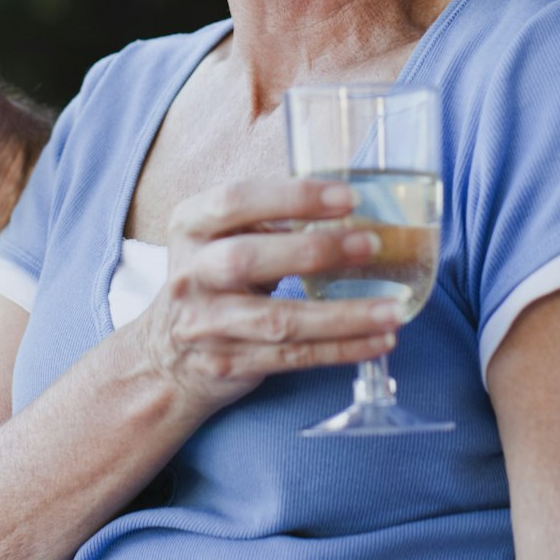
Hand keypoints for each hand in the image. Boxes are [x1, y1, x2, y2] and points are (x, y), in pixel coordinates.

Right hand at [136, 177, 403, 417]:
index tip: (347, 196)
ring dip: (343, 315)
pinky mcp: (229, 363)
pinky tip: (379, 340)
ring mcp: (208, 324)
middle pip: (248, 259)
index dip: (292, 196)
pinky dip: (341, 349)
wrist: (166, 355)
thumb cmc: (215, 279)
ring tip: (393, 309)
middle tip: (371, 244)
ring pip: (280, 320)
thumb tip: (353, 205)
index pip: (235, 201)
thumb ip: (268, 218)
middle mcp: (192, 273)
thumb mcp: (222, 237)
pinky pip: (293, 357)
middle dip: (315, 250)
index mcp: (192, 226)